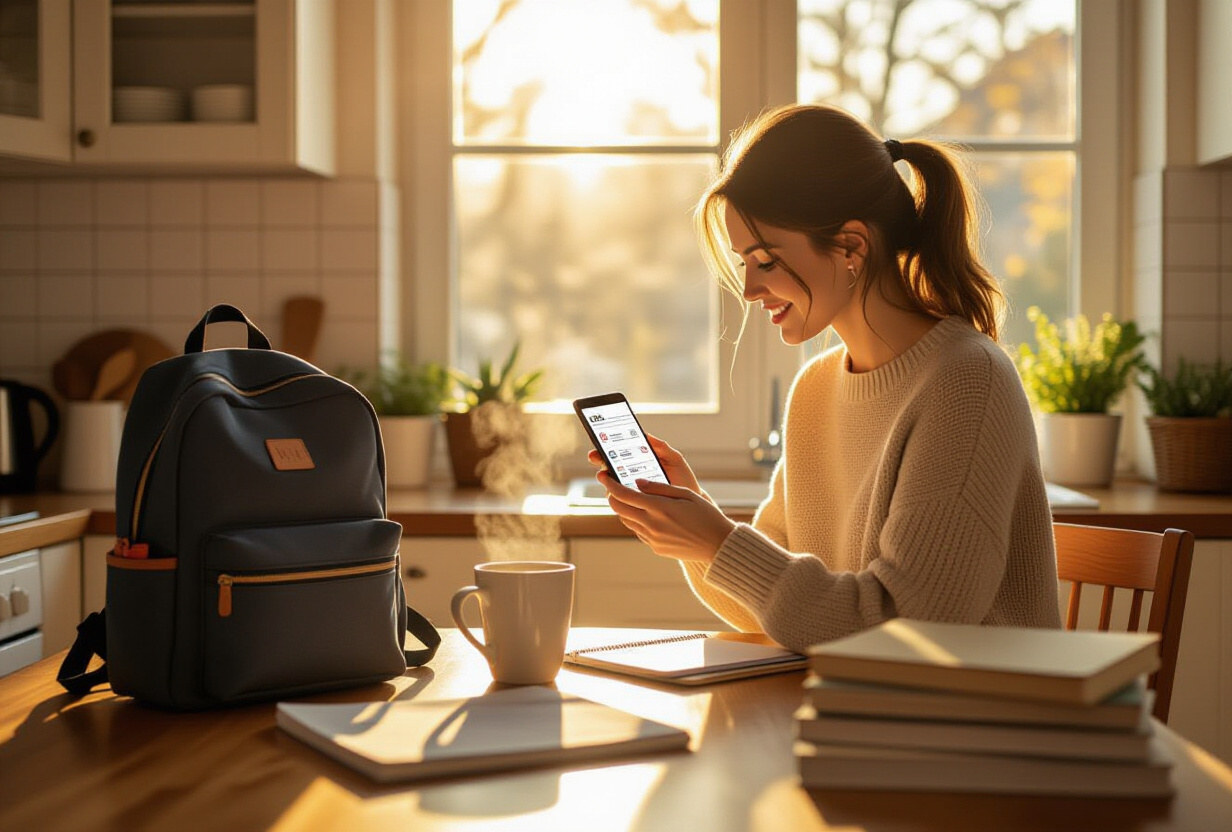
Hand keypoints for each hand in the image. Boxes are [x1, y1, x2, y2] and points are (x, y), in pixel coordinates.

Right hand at [586, 434, 709, 500]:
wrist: (692, 503)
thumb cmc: (682, 478)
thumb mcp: (675, 460)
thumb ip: (662, 447)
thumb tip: (646, 435)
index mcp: (637, 463)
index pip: (615, 455)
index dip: (602, 452)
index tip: (598, 450)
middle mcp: (630, 478)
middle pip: (608, 471)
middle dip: (600, 464)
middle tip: (599, 461)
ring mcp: (631, 493)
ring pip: (612, 488)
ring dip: (609, 484)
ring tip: (611, 478)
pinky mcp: (635, 508)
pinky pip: (622, 504)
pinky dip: (620, 500)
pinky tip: (622, 495)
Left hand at [596, 471, 736, 562]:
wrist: (718, 545)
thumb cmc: (706, 515)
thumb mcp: (686, 494)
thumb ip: (659, 487)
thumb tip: (637, 483)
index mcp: (659, 508)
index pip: (623, 494)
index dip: (609, 484)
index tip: (603, 475)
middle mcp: (652, 524)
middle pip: (619, 508)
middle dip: (611, 495)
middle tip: (613, 486)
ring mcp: (652, 538)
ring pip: (626, 520)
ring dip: (623, 508)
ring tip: (630, 498)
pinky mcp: (655, 548)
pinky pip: (638, 531)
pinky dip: (636, 520)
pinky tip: (645, 514)